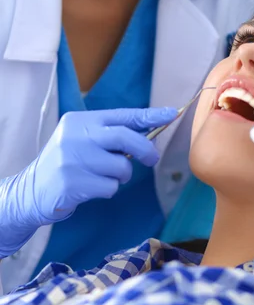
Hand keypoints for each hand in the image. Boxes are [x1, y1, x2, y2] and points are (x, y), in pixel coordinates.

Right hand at [0, 107, 176, 257]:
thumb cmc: (67, 162)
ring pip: (121, 167)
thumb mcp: (82, 140)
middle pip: (126, 138)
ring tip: (101, 176)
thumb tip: (149, 133)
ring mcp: (73, 160)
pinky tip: (90, 188)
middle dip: (145, 149)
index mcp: (81, 121)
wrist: (31, 190)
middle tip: (152, 158)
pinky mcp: (73, 184)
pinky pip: (110, 187)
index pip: (122, 116)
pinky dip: (108, 189)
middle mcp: (76, 136)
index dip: (150, 116)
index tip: (171, 114)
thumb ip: (110, 135)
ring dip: (120, 176)